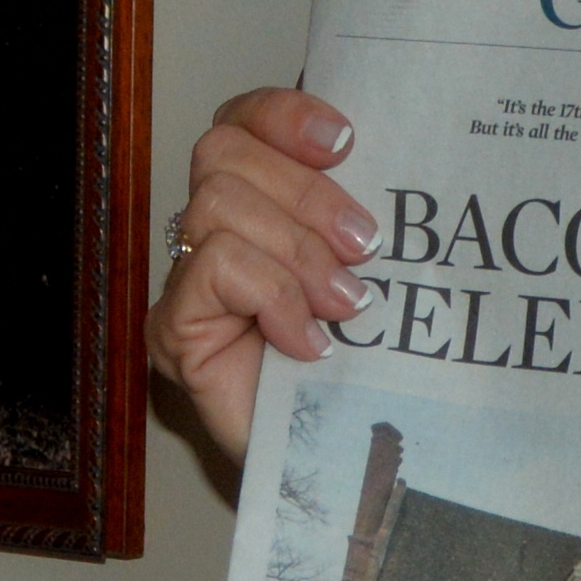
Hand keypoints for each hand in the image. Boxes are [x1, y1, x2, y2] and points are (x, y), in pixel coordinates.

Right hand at [149, 88, 372, 467]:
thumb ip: (366, 219)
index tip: (347, 141)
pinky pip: (214, 267)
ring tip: (345, 305)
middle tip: (365, 248)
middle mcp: (215, 231)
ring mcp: (189, 279)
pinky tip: (308, 341)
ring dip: (297, 252)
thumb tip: (406, 164)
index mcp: (264, 203)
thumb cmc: (361, 371)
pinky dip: (272, 297)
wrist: (342, 466)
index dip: (285, 114)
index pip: (245, 120)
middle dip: (306, 192)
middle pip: (226, 150)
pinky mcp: (174, 328)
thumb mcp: (377, 276)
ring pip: (218, 203)